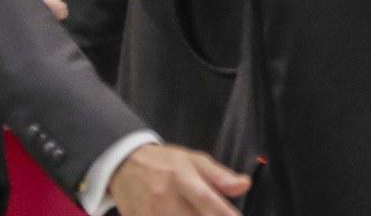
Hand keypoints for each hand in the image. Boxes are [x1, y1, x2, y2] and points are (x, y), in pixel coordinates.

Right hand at [110, 144, 250, 215]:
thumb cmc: (165, 163)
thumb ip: (220, 176)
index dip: (223, 213)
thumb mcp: (194, 160)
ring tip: (193, 212)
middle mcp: (165, 197)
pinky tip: (178, 215)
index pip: (205, 199)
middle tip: (216, 214)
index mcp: (182, 177)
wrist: (125, 166)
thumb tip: (245, 185)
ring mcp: (149, 213)